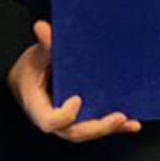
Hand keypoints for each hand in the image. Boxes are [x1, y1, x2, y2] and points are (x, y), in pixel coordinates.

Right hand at [8, 20, 140, 142]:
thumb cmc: (29, 71)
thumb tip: (42, 27)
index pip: (51, 121)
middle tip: (119, 117)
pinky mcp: (81, 121)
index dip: (65, 115)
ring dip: (111, 129)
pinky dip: (116, 128)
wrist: (26, 82)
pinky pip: (98, 128)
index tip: (77, 98)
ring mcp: (69, 124)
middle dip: (99, 127)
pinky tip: (133, 124)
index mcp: (38, 108)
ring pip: (89, 132)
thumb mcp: (35, 57)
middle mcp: (55, 122)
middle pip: (75, 133)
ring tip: (130, 122)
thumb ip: (43, 46)